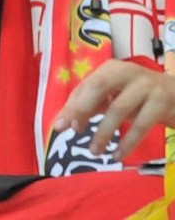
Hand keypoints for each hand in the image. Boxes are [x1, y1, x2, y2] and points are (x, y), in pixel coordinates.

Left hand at [54, 59, 174, 160]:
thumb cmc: (140, 97)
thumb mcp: (115, 97)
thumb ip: (92, 105)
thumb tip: (66, 122)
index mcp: (111, 69)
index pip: (86, 86)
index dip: (72, 106)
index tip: (61, 126)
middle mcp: (127, 71)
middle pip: (98, 87)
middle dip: (82, 109)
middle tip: (74, 132)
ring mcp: (146, 85)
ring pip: (119, 108)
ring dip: (104, 132)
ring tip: (94, 151)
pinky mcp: (163, 101)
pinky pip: (141, 125)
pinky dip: (128, 142)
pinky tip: (117, 156)